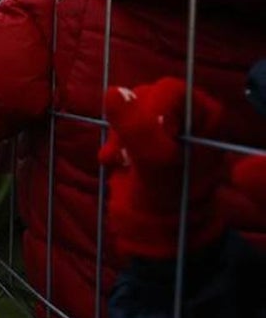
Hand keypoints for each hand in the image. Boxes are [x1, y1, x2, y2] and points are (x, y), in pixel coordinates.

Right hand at [98, 78, 226, 258]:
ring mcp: (165, 122)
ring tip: (120, 161)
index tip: (141, 142)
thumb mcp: (155, 162)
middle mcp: (188, 113)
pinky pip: (119, 122)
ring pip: (128, 108)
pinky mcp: (143, 133)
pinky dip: (113, 142)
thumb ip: (136, 128)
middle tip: (126, 154)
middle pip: (145, 96)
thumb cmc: (167, 198)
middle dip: (129, 126)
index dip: (150, 111)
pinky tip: (116, 161)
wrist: (155, 226)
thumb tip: (112, 92)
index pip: (169, 91)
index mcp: (206, 115)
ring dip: (118, 135)